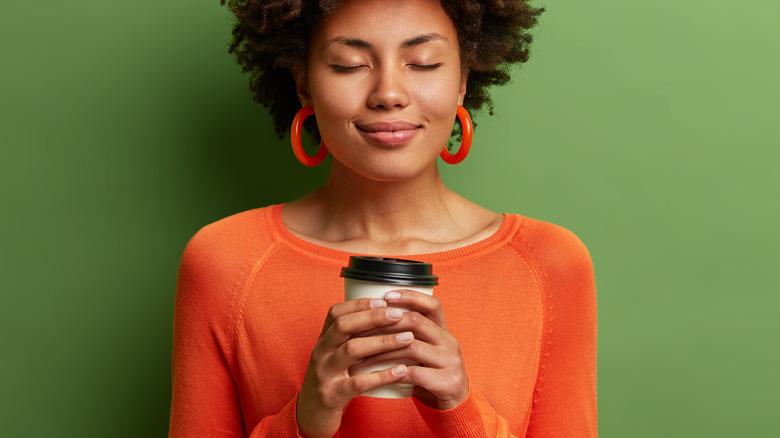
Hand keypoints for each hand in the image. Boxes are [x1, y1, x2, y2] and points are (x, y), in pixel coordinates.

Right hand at [296, 298, 414, 437]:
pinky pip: (358, 383)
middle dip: (373, 317)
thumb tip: (382, 314)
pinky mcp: (332, 395)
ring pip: (352, 350)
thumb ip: (350, 338)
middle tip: (398, 314)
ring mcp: (324, 373)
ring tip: (407, 338)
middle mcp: (321, 352)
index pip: (336, 313)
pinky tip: (401, 370)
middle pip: (344, 326)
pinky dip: (381, 375)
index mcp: (322, 340)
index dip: (359, 304)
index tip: (384, 300)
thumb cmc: (331, 380)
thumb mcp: (334, 355)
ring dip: (382, 342)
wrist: (311, 415)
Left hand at [354, 290, 468, 409]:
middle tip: (361, 328)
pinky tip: (375, 375)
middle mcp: (449, 342)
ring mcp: (450, 362)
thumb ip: (410, 334)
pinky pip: (414, 373)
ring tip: (360, 355)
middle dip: (385, 323)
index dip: (409, 296)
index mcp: (444, 330)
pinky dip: (392, 372)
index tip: (386, 295)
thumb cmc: (431, 372)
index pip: (431, 304)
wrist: (454, 404)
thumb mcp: (426, 349)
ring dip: (382, 350)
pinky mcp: (447, 382)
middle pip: (417, 322)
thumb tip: (374, 314)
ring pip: (411, 347)